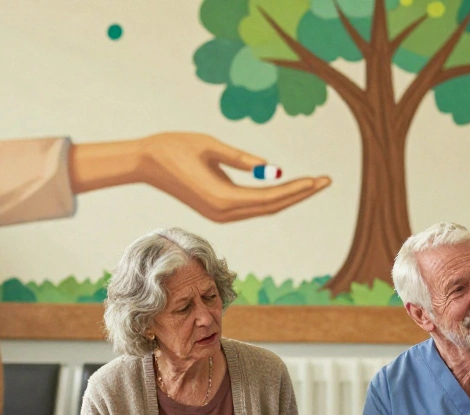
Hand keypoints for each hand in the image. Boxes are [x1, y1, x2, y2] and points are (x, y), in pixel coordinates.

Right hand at [135, 133, 330, 222]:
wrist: (145, 161)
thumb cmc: (175, 147)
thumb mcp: (211, 145)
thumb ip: (242, 159)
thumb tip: (274, 169)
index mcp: (222, 198)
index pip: (270, 197)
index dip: (296, 189)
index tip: (317, 179)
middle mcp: (223, 212)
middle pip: (271, 207)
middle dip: (299, 194)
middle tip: (325, 181)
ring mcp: (219, 214)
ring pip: (262, 209)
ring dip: (288, 197)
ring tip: (312, 184)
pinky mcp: (217, 208)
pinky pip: (251, 206)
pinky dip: (271, 198)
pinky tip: (287, 189)